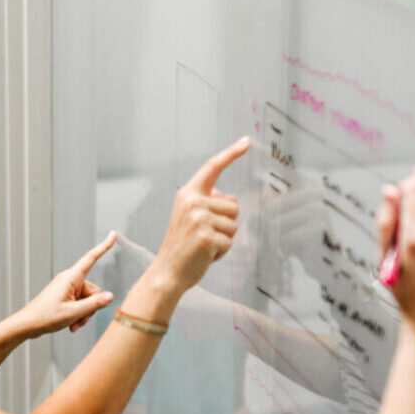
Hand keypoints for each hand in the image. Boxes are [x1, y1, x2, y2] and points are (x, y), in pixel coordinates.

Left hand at [14, 232, 117, 337]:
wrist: (27, 325)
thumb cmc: (44, 316)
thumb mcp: (74, 312)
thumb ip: (94, 304)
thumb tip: (109, 296)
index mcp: (71, 278)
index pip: (91, 258)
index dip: (104, 247)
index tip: (112, 235)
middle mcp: (70, 280)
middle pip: (93, 290)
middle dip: (90, 307)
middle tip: (79, 319)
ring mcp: (67, 289)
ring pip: (87, 300)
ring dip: (83, 314)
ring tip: (73, 324)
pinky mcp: (64, 297)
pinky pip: (79, 304)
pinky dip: (78, 315)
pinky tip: (71, 324)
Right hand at [149, 137, 249, 292]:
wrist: (167, 273)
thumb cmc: (183, 246)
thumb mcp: (191, 217)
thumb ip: (209, 204)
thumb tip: (233, 201)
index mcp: (188, 193)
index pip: (213, 167)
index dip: (231, 153)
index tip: (247, 140)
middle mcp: (192, 202)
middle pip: (233, 206)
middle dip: (226, 223)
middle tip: (203, 236)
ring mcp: (199, 219)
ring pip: (234, 225)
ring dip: (224, 239)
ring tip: (203, 245)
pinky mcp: (206, 237)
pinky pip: (230, 242)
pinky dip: (222, 252)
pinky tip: (205, 254)